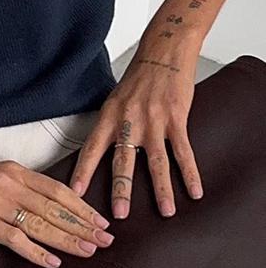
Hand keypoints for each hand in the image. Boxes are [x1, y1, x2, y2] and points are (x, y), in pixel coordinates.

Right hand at [0, 152, 115, 267]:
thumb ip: (20, 184)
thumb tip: (51, 202)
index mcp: (14, 170)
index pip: (57, 189)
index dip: (82, 206)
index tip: (101, 219)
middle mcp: (8, 183)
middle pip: (54, 207)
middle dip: (83, 225)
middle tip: (106, 239)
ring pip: (40, 223)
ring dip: (67, 239)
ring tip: (89, 251)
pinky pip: (15, 239)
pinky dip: (36, 252)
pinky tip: (53, 262)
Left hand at [68, 57, 204, 219]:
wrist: (163, 53)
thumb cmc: (138, 78)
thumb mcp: (116, 100)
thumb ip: (111, 126)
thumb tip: (103, 154)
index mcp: (109, 116)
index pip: (91, 148)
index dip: (83, 171)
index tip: (74, 194)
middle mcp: (128, 120)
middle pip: (122, 160)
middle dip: (121, 188)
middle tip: (119, 214)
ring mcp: (154, 120)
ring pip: (156, 161)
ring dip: (161, 189)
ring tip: (166, 212)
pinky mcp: (176, 118)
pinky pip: (183, 151)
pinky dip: (190, 173)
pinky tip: (195, 191)